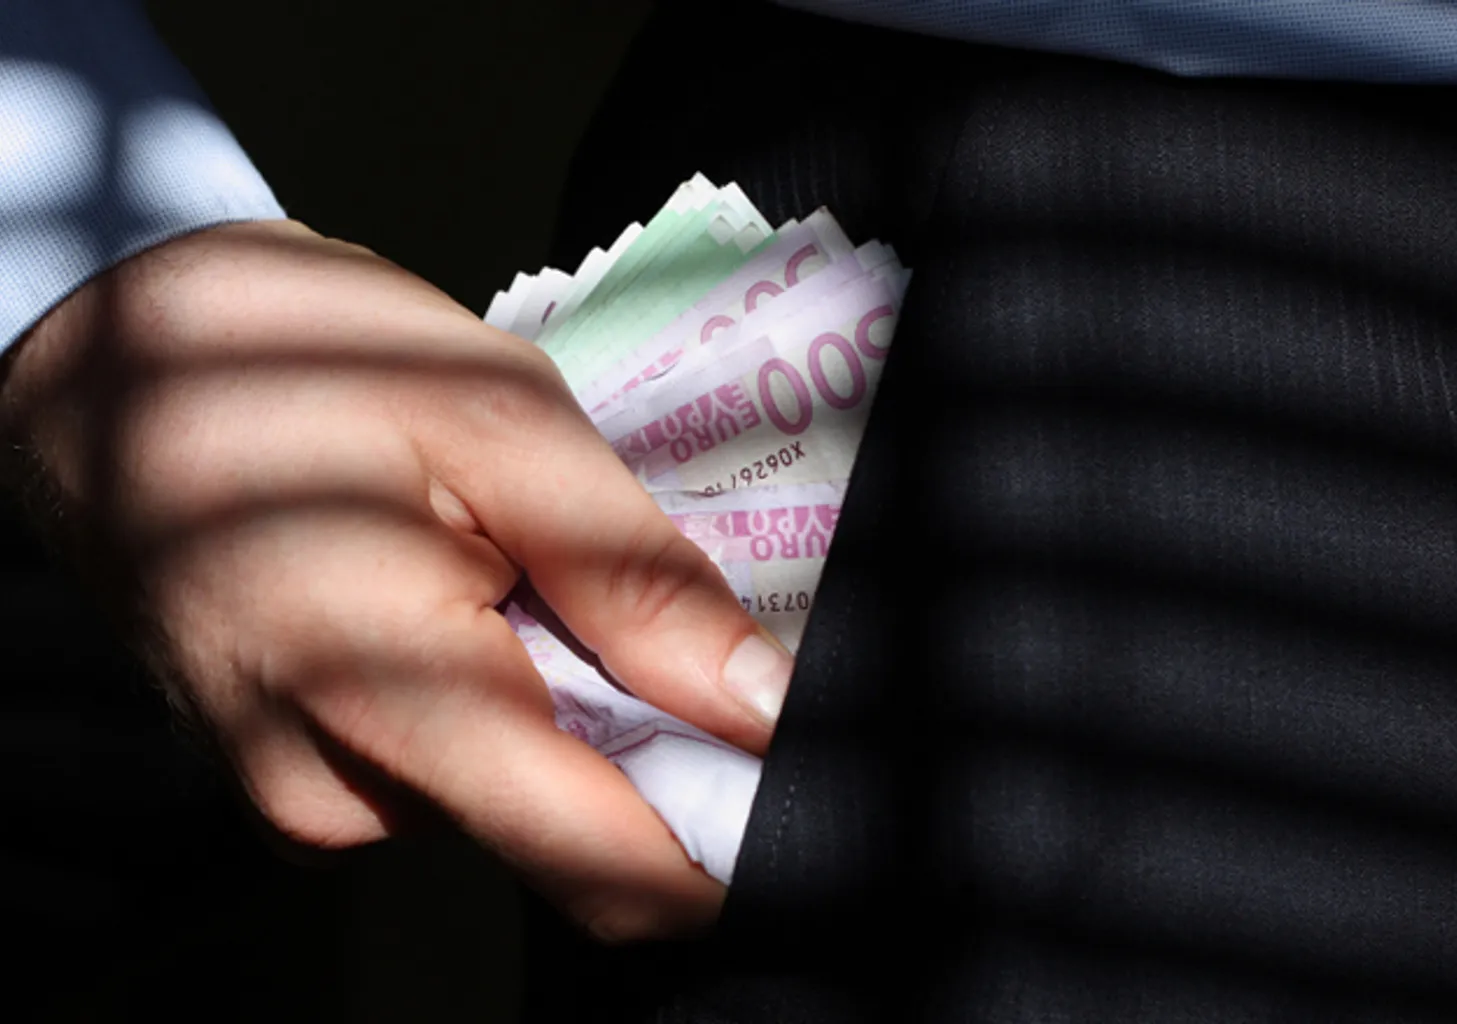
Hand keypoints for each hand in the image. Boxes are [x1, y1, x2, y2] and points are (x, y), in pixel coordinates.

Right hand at [0, 221, 792, 940]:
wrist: (106, 363)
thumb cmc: (288, 358)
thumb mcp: (497, 420)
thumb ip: (634, 577)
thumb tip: (758, 702)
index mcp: (387, 699)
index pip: (608, 860)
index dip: (726, 834)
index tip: (799, 769)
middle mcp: (340, 790)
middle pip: (576, 828)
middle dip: (656, 738)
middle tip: (660, 599)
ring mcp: (312, 792)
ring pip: (518, 792)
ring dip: (575, 698)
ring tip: (538, 564)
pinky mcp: (304, 768)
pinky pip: (453, 764)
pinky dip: (506, 692)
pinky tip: (482, 589)